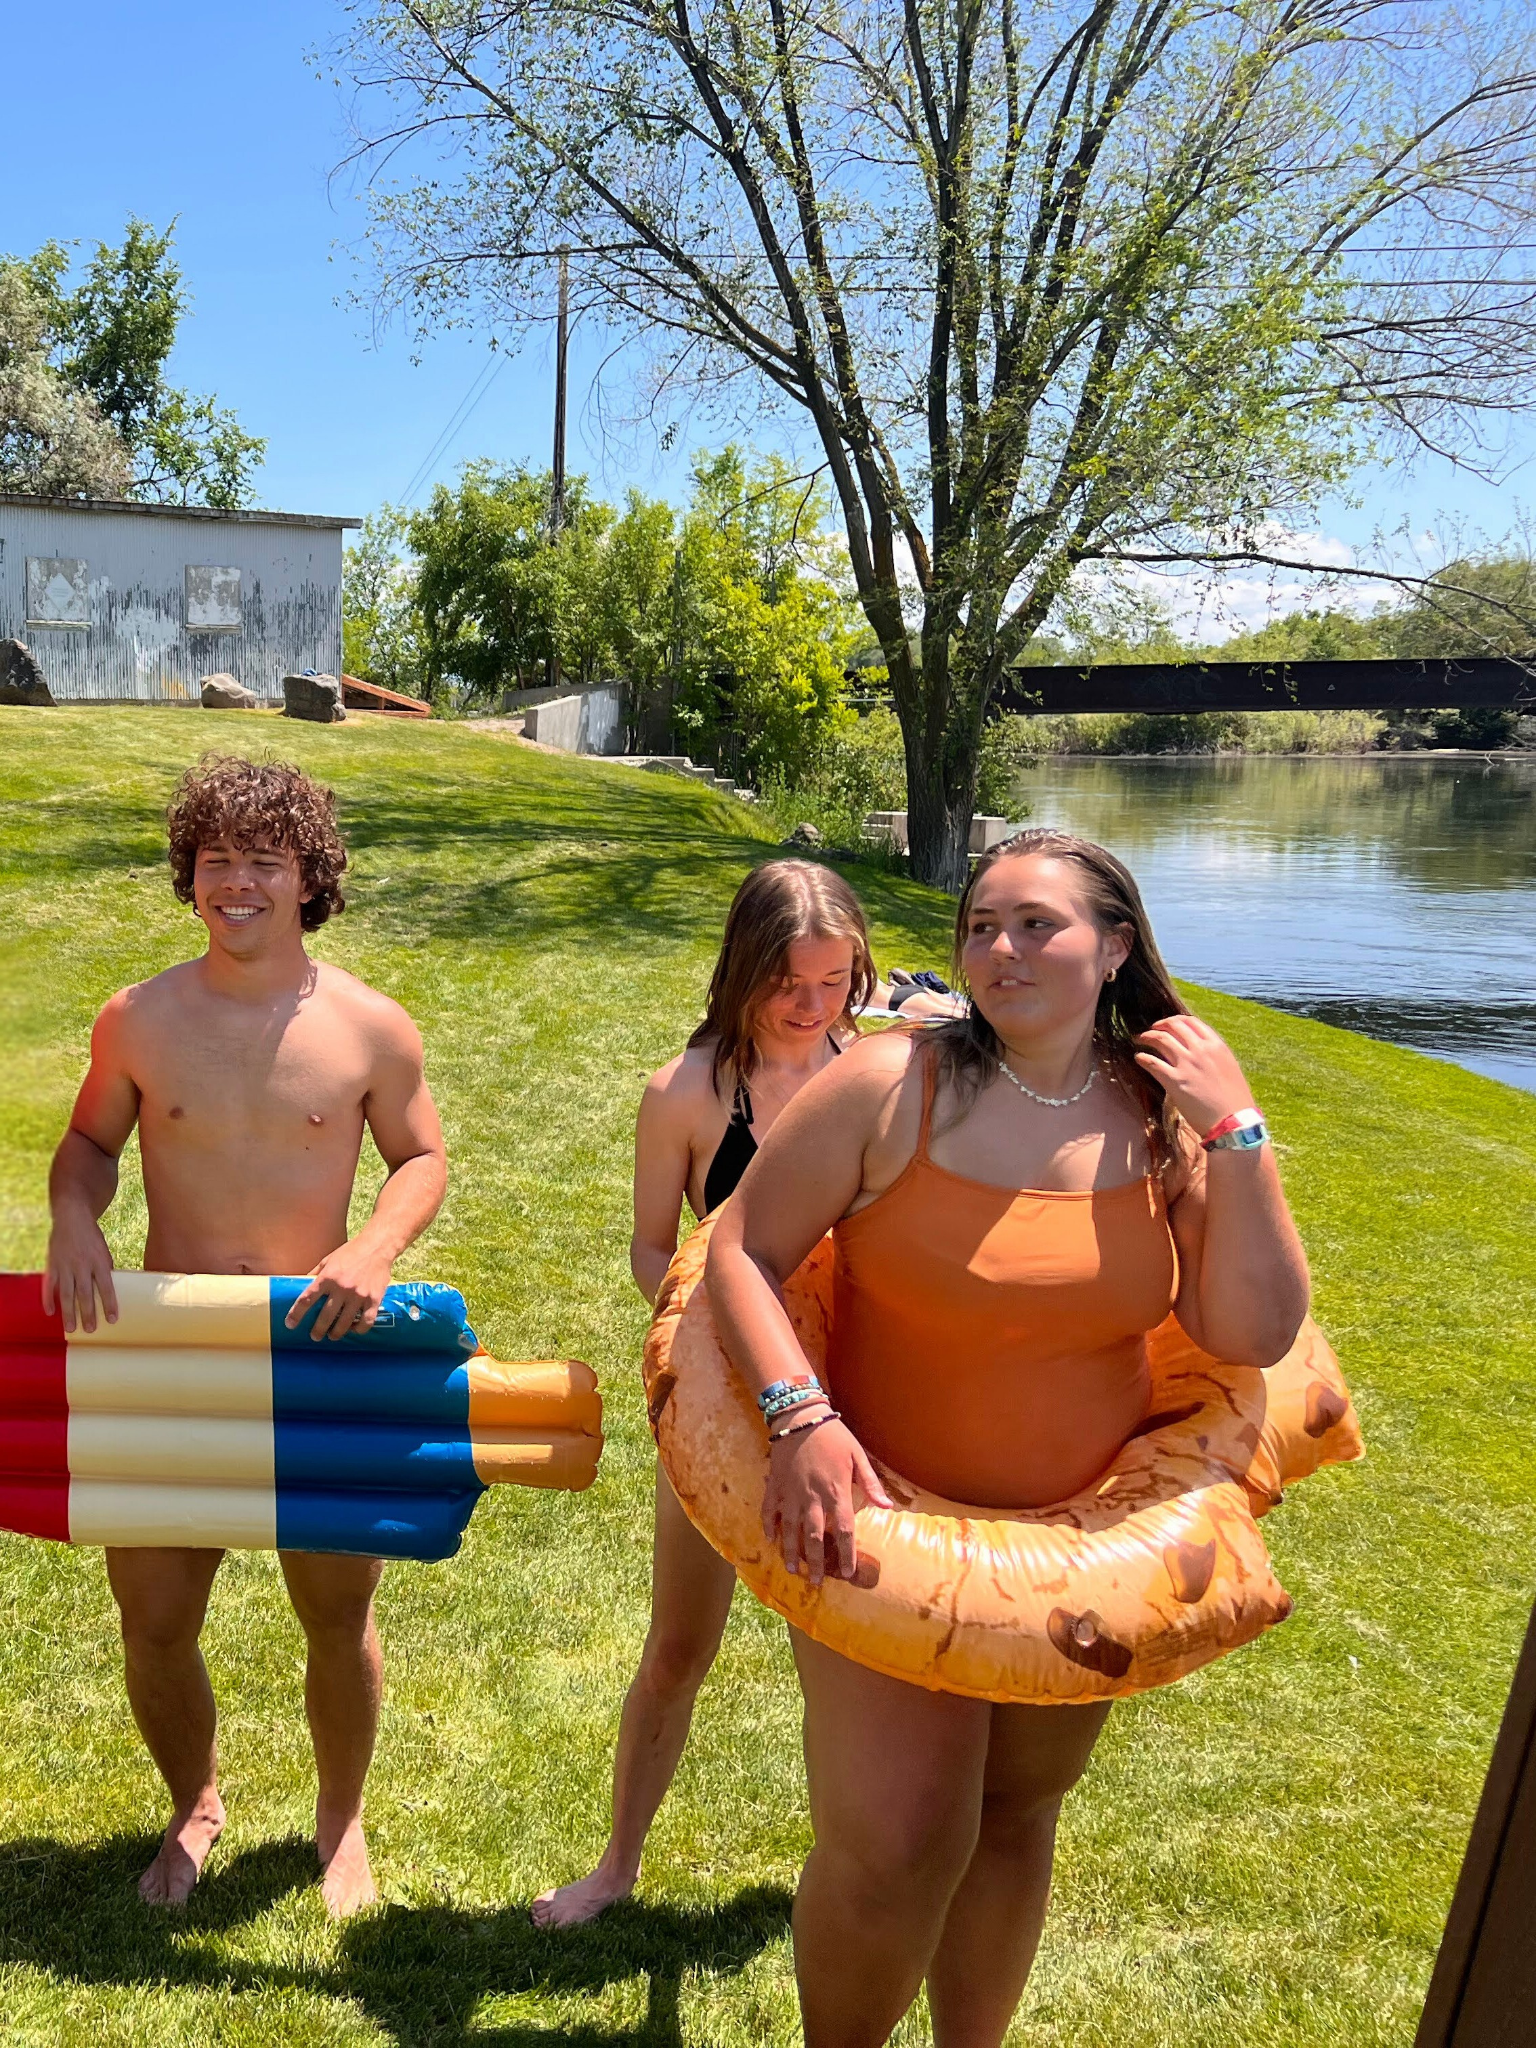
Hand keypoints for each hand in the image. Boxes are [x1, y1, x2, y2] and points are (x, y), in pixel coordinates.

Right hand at [43, 1208, 117, 1334]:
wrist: (72, 1218)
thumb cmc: (92, 1239)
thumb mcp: (104, 1252)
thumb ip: (105, 1271)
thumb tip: (110, 1292)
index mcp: (99, 1261)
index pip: (106, 1287)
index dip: (109, 1304)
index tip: (112, 1319)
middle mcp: (82, 1265)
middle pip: (85, 1293)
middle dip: (88, 1313)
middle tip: (90, 1330)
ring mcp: (65, 1266)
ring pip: (67, 1293)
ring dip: (69, 1312)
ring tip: (71, 1328)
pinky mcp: (53, 1265)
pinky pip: (50, 1285)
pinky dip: (48, 1299)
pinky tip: (51, 1312)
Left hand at [284, 1238, 393, 1340]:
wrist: (377, 1246)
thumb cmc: (351, 1252)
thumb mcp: (328, 1260)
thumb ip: (315, 1274)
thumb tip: (300, 1285)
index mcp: (327, 1277)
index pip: (306, 1300)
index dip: (296, 1314)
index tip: (290, 1324)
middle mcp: (342, 1288)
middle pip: (325, 1317)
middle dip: (317, 1331)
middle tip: (315, 1336)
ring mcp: (359, 1295)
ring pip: (345, 1324)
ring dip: (336, 1334)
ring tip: (333, 1336)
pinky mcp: (374, 1299)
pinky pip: (366, 1322)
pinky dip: (359, 1329)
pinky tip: (355, 1329)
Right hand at [762, 1414, 892, 1586]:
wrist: (800, 1416)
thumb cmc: (833, 1435)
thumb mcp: (857, 1455)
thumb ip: (869, 1483)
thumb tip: (886, 1507)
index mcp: (835, 1492)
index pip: (844, 1530)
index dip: (847, 1554)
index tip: (848, 1573)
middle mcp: (812, 1498)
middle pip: (814, 1537)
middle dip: (816, 1562)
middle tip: (816, 1582)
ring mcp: (790, 1493)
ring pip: (789, 1529)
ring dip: (791, 1551)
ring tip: (792, 1570)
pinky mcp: (775, 1485)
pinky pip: (768, 1510)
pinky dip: (768, 1526)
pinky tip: (770, 1541)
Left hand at [1133, 1014, 1255, 1138]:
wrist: (1233, 1121)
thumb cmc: (1234, 1099)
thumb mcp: (1229, 1067)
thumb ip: (1213, 1055)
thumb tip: (1198, 1049)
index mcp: (1216, 1045)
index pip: (1191, 1021)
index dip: (1175, 1020)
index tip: (1167, 1025)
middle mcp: (1200, 1050)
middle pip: (1173, 1026)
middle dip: (1159, 1025)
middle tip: (1151, 1030)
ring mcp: (1186, 1064)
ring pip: (1160, 1039)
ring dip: (1147, 1036)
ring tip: (1140, 1039)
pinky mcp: (1174, 1081)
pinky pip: (1152, 1062)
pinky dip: (1142, 1058)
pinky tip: (1139, 1058)